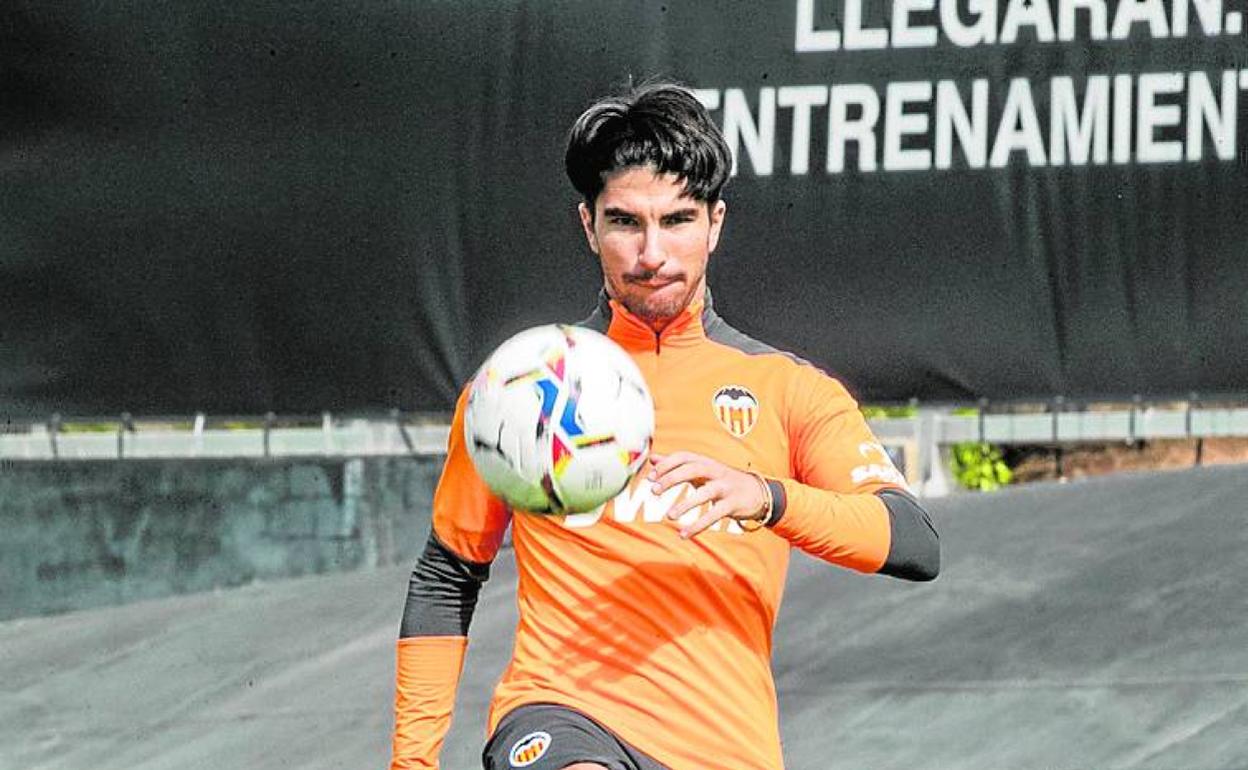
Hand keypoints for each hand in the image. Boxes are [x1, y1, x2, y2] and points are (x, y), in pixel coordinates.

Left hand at [648, 451, 768, 538]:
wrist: (757, 492)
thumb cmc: (722, 480)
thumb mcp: (701, 470)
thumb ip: (677, 465)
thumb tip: (653, 459)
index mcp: (705, 461)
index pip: (684, 456)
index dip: (666, 465)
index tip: (650, 478)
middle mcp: (716, 471)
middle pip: (693, 469)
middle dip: (672, 478)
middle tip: (654, 491)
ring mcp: (726, 487)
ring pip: (705, 493)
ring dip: (686, 504)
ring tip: (669, 516)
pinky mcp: (733, 504)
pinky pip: (714, 515)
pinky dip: (698, 525)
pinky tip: (684, 534)